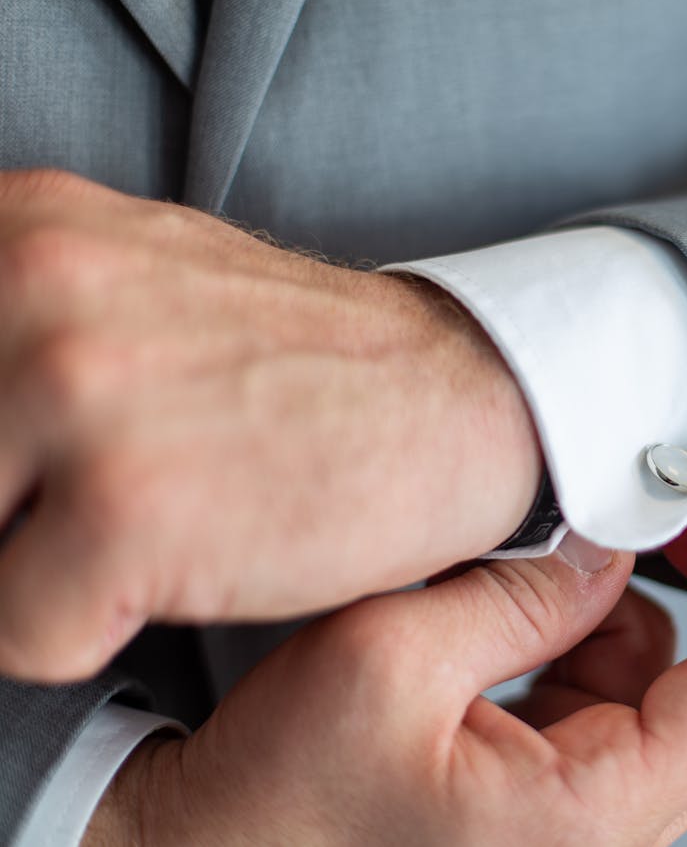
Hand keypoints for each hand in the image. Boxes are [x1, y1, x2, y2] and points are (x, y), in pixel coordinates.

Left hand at [0, 169, 541, 681]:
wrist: (464, 399)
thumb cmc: (307, 363)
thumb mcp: (136, 283)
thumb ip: (14, 324)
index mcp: (18, 228)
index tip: (47, 471)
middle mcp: (30, 288)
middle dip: (9, 514)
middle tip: (116, 495)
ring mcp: (78, 395)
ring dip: (42, 571)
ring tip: (152, 525)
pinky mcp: (129, 511)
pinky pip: (19, 635)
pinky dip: (91, 632)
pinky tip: (187, 567)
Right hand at [86, 473, 686, 846]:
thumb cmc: (279, 785)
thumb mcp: (390, 658)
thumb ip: (522, 592)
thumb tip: (615, 541)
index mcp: (590, 814)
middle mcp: (611, 829)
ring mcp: (590, 812)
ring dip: (658, 605)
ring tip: (579, 546)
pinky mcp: (559, 787)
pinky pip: (627, 698)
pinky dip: (606, 632)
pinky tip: (544, 598)